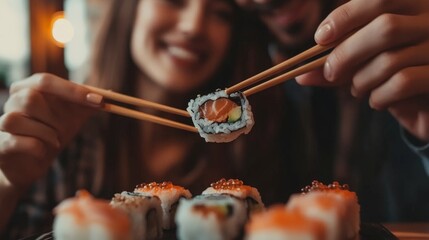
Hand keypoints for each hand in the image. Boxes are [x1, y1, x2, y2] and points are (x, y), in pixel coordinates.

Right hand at [0, 73, 101, 189]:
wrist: (32, 163)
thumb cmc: (52, 134)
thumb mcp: (72, 117)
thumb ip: (88, 105)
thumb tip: (113, 94)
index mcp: (28, 89)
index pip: (45, 80)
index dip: (73, 90)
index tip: (99, 100)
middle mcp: (11, 102)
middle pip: (30, 98)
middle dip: (54, 117)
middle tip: (65, 130)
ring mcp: (1, 123)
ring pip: (17, 119)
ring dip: (45, 133)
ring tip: (54, 142)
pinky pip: (16, 141)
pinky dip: (37, 147)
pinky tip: (43, 151)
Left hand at [296, 0, 428, 140]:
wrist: (427, 104)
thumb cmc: (393, 74)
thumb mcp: (363, 64)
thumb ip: (337, 65)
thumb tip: (300, 76)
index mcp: (414, 5)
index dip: (346, 15)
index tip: (321, 38)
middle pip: (384, 27)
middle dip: (347, 53)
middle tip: (330, 72)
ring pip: (390, 58)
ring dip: (361, 80)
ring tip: (357, 89)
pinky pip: (403, 83)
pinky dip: (379, 96)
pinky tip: (377, 101)